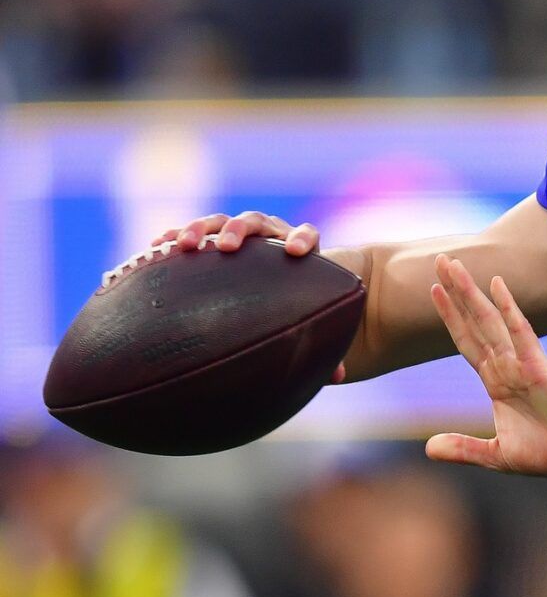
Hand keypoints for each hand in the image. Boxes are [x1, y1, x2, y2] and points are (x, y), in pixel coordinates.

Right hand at [138, 211, 343, 382]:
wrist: (278, 293)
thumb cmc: (298, 310)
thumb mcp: (309, 324)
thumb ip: (322, 342)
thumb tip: (339, 376)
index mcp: (299, 251)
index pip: (306, 234)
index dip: (302, 238)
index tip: (296, 252)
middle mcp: (269, 237)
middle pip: (257, 222)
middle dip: (240, 230)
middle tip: (225, 246)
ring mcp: (239, 236)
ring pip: (221, 221)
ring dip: (201, 228)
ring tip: (183, 244)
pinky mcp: (212, 240)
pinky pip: (193, 232)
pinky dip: (176, 235)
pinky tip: (158, 245)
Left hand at [425, 255, 546, 475]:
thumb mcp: (499, 455)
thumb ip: (464, 448)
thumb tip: (429, 448)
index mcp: (497, 382)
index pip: (467, 342)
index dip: (450, 317)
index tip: (433, 290)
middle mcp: (507, 366)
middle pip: (474, 322)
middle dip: (455, 292)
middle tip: (439, 259)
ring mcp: (522, 363)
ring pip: (489, 321)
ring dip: (469, 292)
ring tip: (451, 264)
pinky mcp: (540, 367)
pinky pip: (520, 332)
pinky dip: (509, 308)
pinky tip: (497, 284)